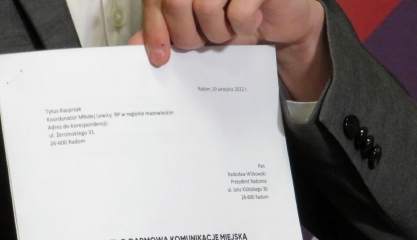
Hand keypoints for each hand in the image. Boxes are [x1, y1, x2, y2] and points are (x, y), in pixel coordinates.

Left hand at [129, 0, 330, 100]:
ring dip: (217, 33)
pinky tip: (250, 22)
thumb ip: (165, 32)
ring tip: (227, 32)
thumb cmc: (235, 19)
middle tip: (202, 43)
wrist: (282, 20)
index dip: (155, 28)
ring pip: (206, 7)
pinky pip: (237, 12)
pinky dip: (242, 27)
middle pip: (176, 2)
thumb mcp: (197, 29)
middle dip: (187, 35)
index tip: (160, 57)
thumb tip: (135, 46)